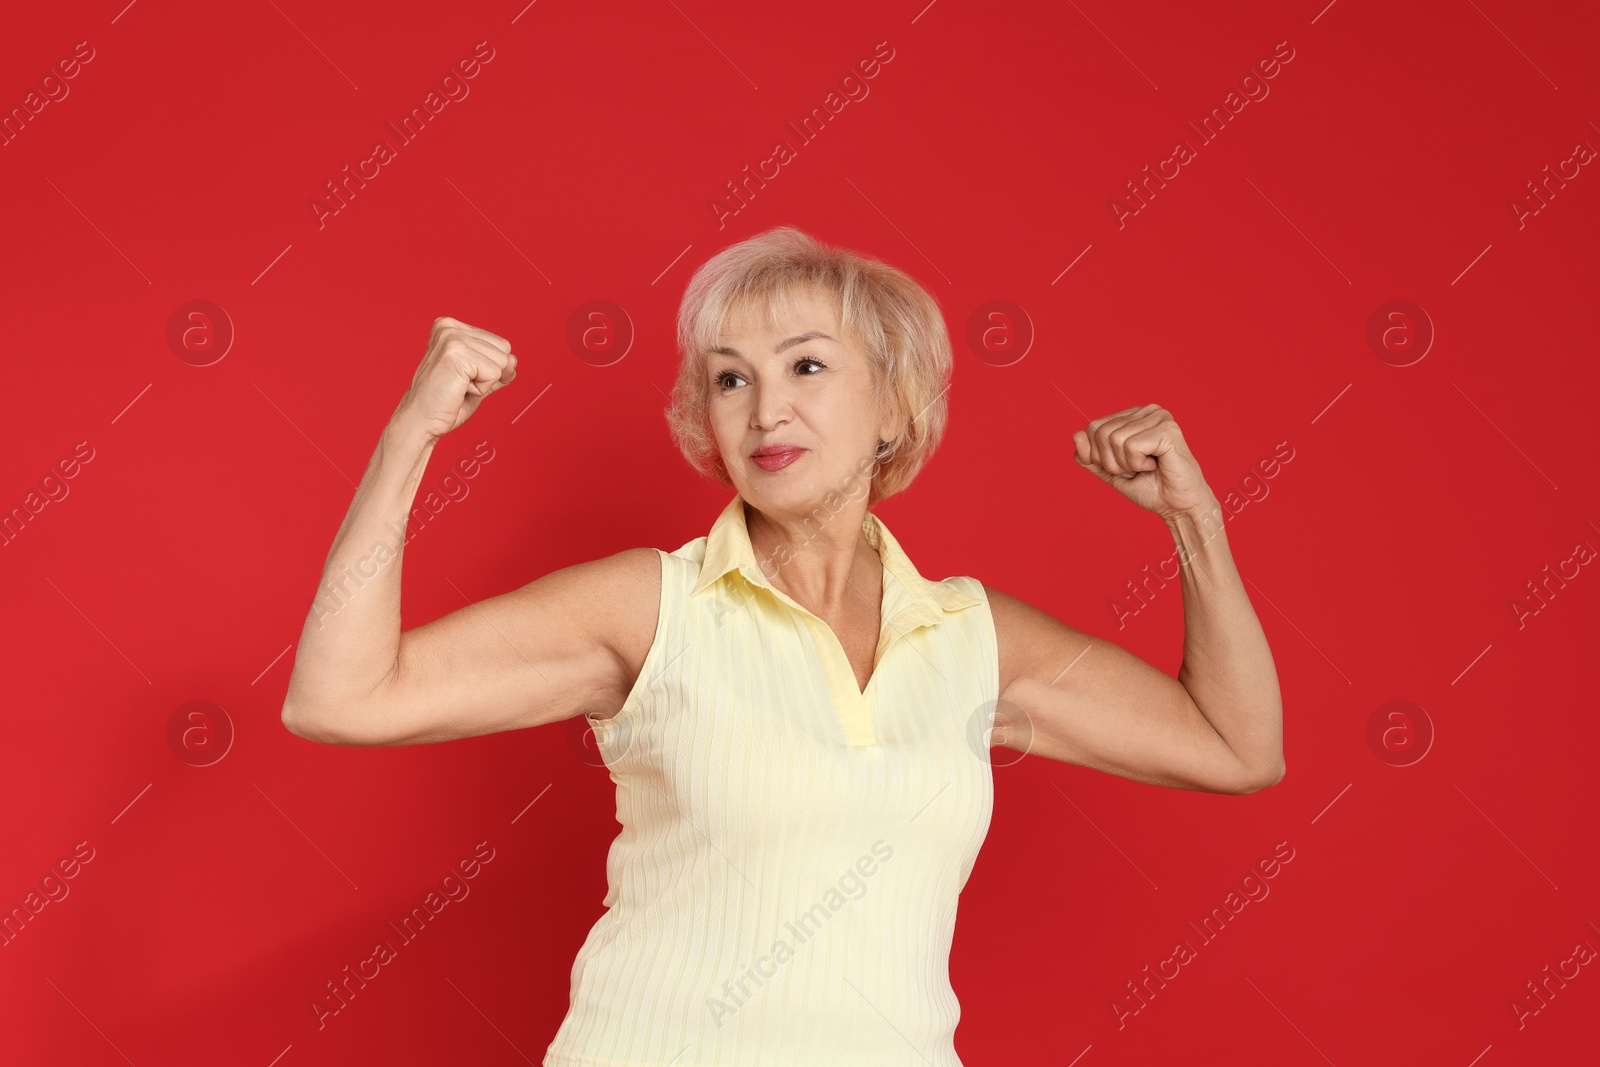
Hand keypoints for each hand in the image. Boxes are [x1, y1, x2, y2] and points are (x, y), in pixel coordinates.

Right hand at [395, 317, 516, 438]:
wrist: (420, 421)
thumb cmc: (443, 403)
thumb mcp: (476, 380)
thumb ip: (495, 367)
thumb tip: (514, 359)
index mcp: (450, 326)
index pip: (500, 343)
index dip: (492, 369)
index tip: (463, 379)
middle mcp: (449, 327)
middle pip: (504, 349)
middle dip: (490, 374)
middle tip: (460, 385)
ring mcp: (452, 338)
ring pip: (502, 361)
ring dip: (485, 382)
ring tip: (458, 387)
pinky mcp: (457, 353)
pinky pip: (494, 373)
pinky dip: (481, 389)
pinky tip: (458, 390)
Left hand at [1071, 405, 1212, 519]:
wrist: (1177, 506)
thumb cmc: (1150, 488)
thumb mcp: (1111, 472)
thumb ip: (1090, 457)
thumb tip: (1076, 435)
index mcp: (1133, 415)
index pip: (1092, 427)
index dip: (1099, 455)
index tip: (1124, 466)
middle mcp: (1146, 410)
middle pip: (1100, 432)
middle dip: (1112, 461)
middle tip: (1137, 469)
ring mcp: (1159, 417)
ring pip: (1114, 439)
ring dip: (1126, 464)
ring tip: (1147, 467)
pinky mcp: (1167, 429)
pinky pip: (1131, 446)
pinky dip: (1138, 463)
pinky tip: (1156, 464)